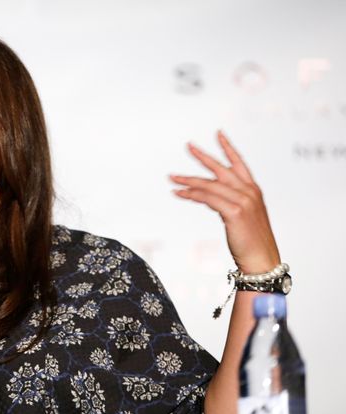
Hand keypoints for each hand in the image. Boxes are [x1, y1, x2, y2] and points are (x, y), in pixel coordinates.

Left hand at [169, 130, 280, 273]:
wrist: (261, 259)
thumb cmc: (251, 241)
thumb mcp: (243, 216)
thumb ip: (230, 202)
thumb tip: (208, 196)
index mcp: (253, 191)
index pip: (239, 164)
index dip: (228, 148)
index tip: (219, 134)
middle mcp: (249, 192)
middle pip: (221, 169)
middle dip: (203, 156)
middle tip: (188, 145)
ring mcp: (243, 201)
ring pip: (210, 185)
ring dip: (188, 180)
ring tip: (172, 177)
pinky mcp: (234, 212)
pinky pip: (207, 198)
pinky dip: (191, 195)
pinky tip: (179, 193)